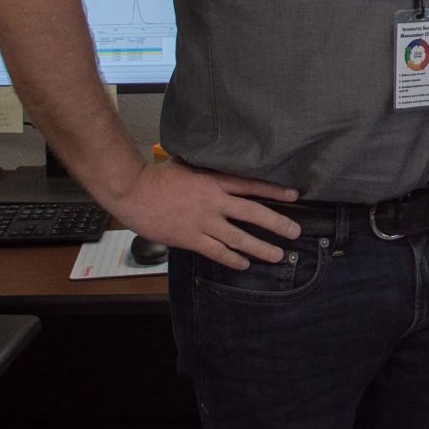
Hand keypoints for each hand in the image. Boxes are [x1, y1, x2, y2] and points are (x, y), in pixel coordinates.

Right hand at [107, 160, 300, 270]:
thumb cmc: (157, 177)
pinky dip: (232, 259)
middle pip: (253, 213)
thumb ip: (207, 170)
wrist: (133, 192)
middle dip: (277, 223)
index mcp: (214, 181)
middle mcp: (213, 202)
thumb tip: (220, 164)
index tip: (294, 196)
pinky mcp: (190, 238)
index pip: (251, 186)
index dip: (274, 191)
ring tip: (277, 254)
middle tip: (295, 232)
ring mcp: (203, 222)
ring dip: (260, 247)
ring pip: (239, 237)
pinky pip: (216, 251)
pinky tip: (244, 264)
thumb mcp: (188, 165)